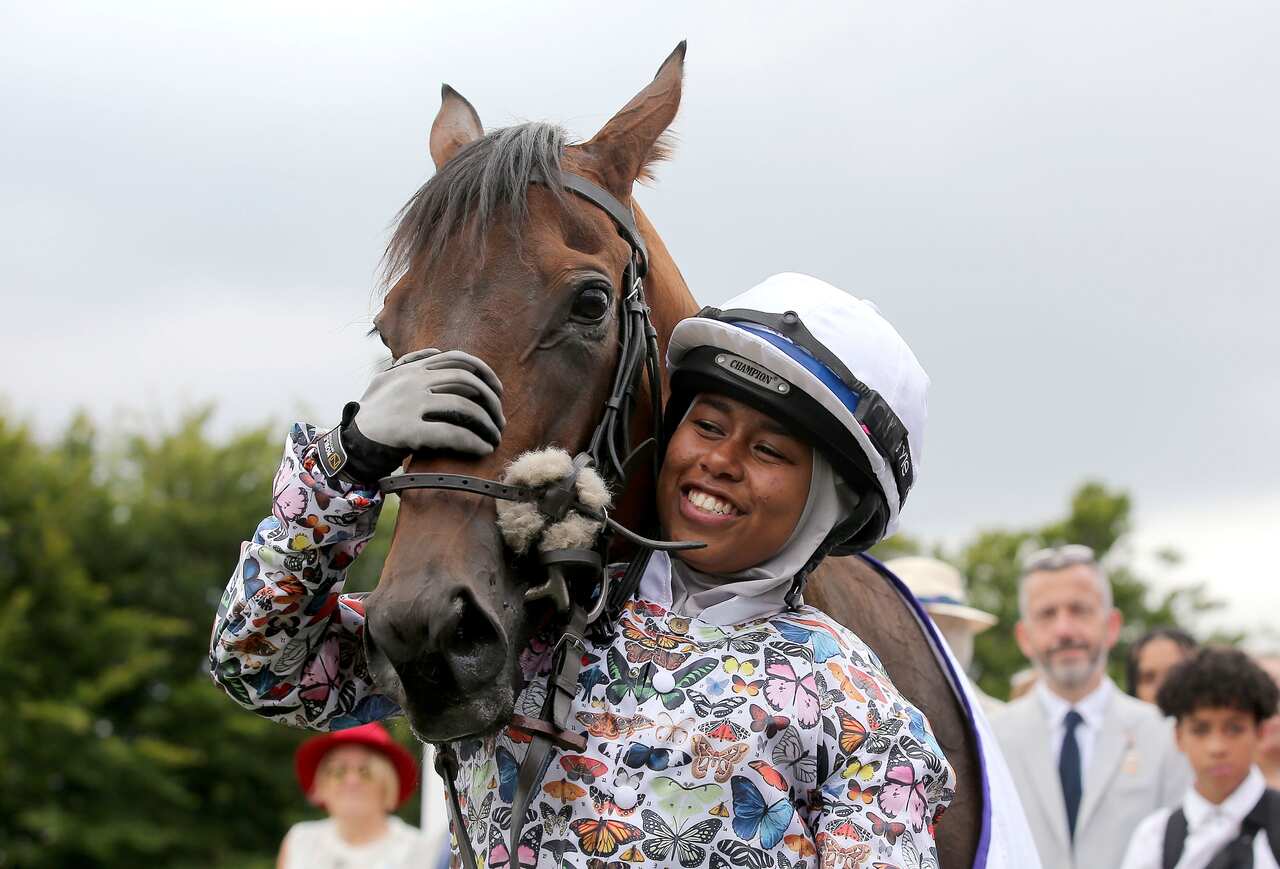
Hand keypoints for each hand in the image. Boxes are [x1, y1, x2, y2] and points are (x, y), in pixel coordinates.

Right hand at [331, 348, 505, 481]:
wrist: (348, 444)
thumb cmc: (371, 415)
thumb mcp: (384, 381)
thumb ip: (409, 363)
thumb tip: (435, 353)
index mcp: (410, 369)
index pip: (456, 358)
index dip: (483, 372)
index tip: (497, 389)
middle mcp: (412, 382)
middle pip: (466, 381)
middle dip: (491, 400)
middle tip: (500, 419)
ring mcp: (410, 405)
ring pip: (464, 408)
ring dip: (487, 424)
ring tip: (495, 438)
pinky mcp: (409, 431)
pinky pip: (452, 434)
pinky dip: (473, 442)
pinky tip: (483, 450)